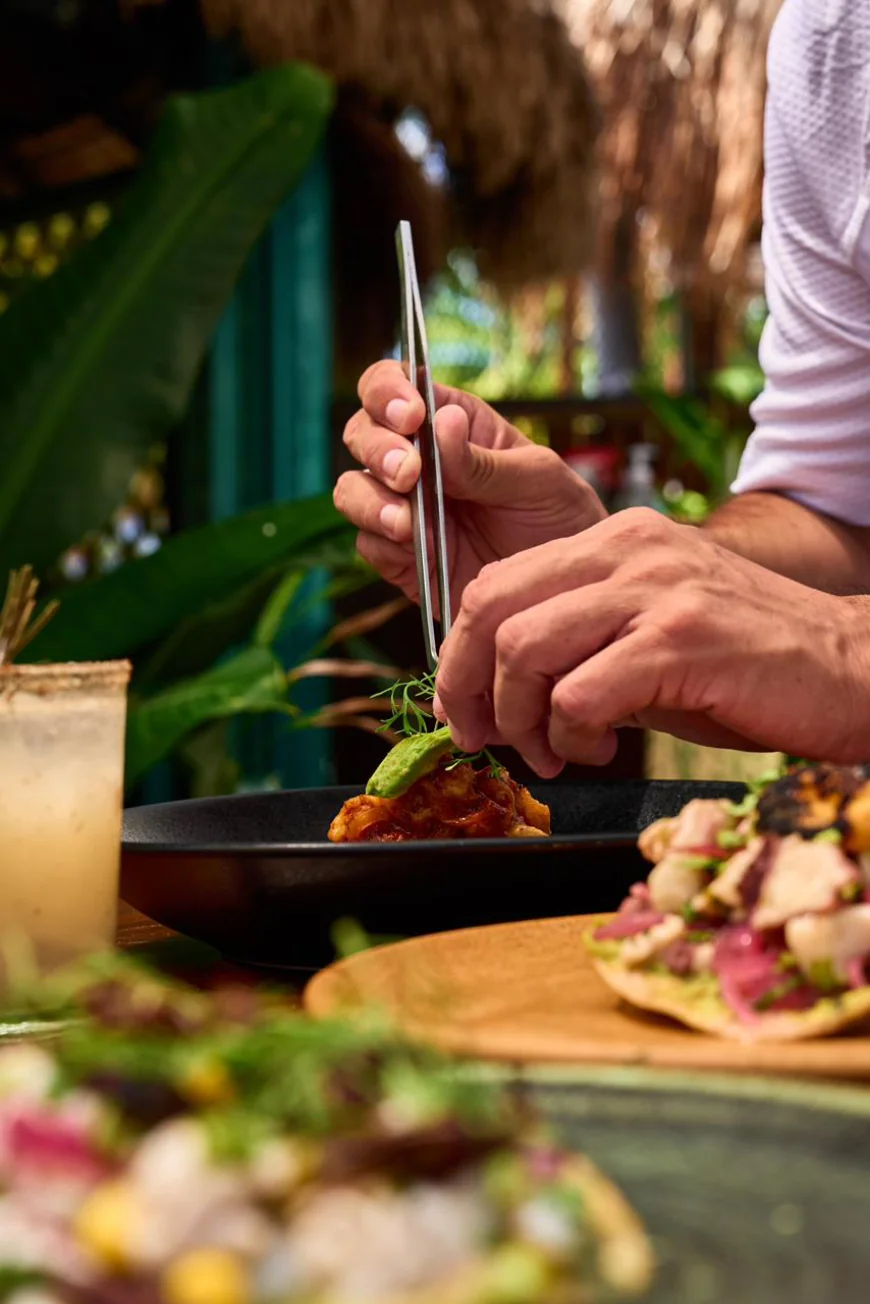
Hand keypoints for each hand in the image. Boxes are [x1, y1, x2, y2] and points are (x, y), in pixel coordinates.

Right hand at [333, 361, 605, 611]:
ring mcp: (404, 509)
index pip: (394, 386)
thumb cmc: (559, 518)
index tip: (410, 417)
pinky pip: (369, 545)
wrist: (562, 589)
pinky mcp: (400, 558)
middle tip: (409, 473)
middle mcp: (417, 461)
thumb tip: (441, 421)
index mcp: (449, 424)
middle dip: (378, 449)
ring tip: (406, 522)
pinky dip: (386, 545)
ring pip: (352, 490)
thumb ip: (485, 461)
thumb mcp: (539, 481)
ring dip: (370, 500)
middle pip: (362, 434)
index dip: (387, 391)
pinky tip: (421, 550)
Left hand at [434, 508, 869, 774]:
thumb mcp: (650, 638)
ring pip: (522, 648)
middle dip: (466, 686)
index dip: (458, 654)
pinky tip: (600, 749)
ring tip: (553, 752)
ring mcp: (655, 589)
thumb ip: (579, 650)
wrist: (852, 669)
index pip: (495, 584)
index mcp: (615, 540)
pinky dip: (570, 734)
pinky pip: (578, 693)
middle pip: (491, 608)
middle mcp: (628, 549)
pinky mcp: (681, 639)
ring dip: (519, 718)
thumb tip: (502, 700)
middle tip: (482, 739)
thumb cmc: (747, 666)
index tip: (464, 710)